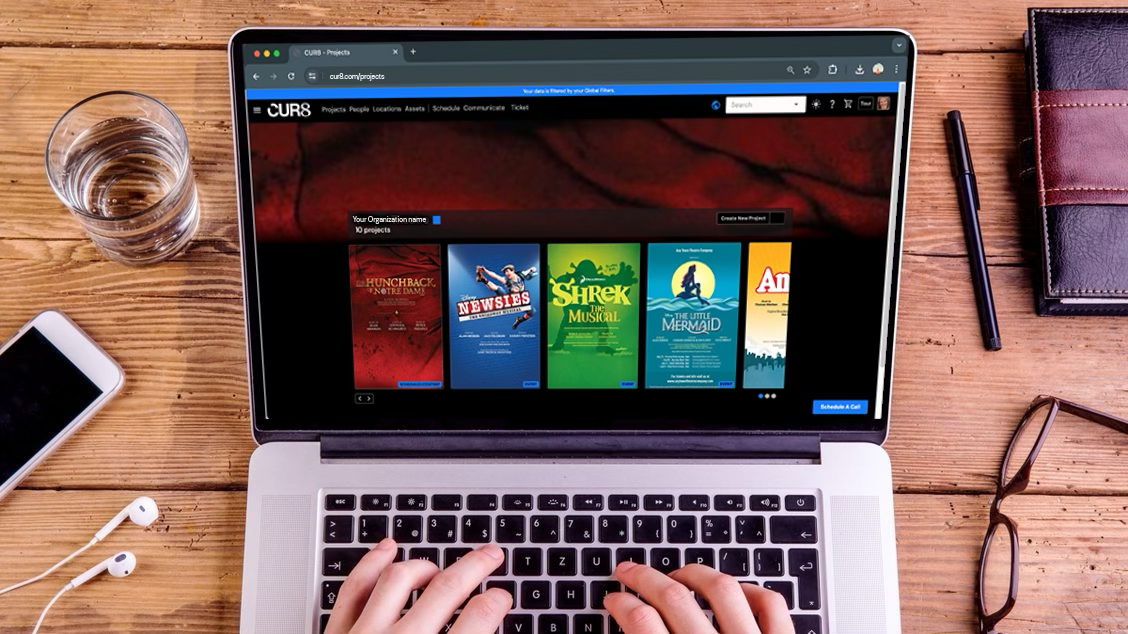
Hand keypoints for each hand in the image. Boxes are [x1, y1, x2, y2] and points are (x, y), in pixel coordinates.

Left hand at [326, 538, 510, 633]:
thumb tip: (482, 626)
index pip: (476, 621)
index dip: (495, 604)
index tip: (501, 596)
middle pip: (444, 591)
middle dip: (474, 567)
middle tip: (490, 555)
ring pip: (398, 580)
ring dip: (423, 567)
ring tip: (437, 568)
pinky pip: (353, 589)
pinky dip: (371, 564)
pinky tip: (387, 550)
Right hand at [604, 561, 795, 633]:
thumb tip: (635, 626)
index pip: (642, 624)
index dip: (622, 605)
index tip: (614, 599)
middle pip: (675, 599)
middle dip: (644, 578)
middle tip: (629, 571)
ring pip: (722, 589)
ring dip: (694, 574)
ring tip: (678, 574)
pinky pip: (770, 604)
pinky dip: (751, 590)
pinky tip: (734, 590)